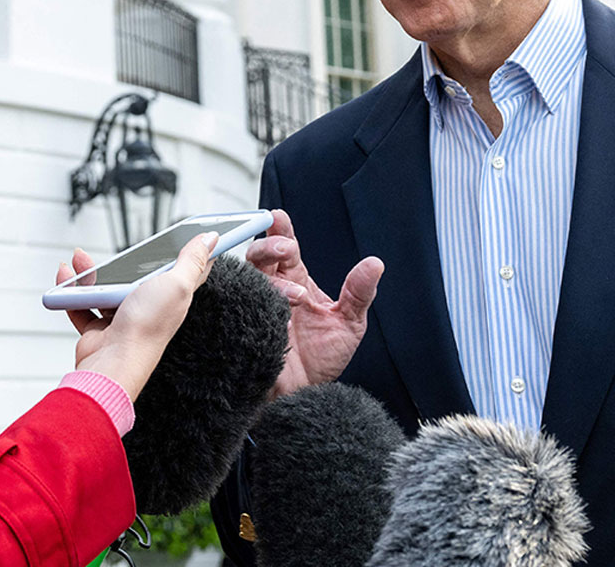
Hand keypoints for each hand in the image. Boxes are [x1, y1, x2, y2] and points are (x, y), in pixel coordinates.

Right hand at [55, 232, 220, 401]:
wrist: (112, 362)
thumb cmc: (146, 327)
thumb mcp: (176, 285)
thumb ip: (192, 260)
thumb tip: (211, 238)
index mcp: (172, 296)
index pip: (185, 270)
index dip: (189, 251)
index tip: (189, 232)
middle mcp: (148, 306)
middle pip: (137, 274)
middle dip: (123, 259)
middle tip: (118, 250)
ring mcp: (123, 317)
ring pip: (106, 286)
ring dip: (89, 273)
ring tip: (79, 261)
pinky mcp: (99, 327)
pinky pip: (83, 304)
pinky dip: (71, 292)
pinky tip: (66, 279)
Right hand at [245, 209, 381, 395]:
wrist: (306, 397)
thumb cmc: (322, 360)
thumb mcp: (349, 324)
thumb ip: (359, 293)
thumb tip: (375, 264)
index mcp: (296, 281)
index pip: (284, 248)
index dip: (279, 230)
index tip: (278, 217)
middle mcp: (273, 290)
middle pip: (259, 255)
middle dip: (270, 246)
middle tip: (287, 250)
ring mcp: (257, 307)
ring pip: (248, 277)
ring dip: (271, 279)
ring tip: (296, 296)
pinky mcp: (246, 326)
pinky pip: (239, 306)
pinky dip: (254, 303)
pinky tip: (275, 315)